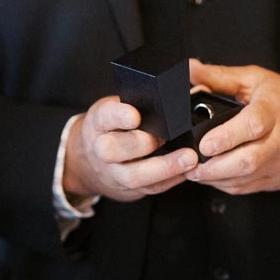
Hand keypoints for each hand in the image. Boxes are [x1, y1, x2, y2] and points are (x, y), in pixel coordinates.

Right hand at [63, 97, 197, 203]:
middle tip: (166, 137)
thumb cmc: (113, 128)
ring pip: (134, 175)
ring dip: (164, 167)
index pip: (105, 117)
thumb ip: (137, 104)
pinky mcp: (129, 188)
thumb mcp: (116, 110)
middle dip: (141, 143)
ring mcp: (114, 172)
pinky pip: (151, 188)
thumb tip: (175, 91)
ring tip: (189, 158)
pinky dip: (172, 179)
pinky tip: (188, 171)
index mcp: (98, 123)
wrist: (90, 162)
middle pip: (113, 150)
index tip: (135, 115)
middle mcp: (101, 149)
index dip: (119, 116)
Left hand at [185, 60, 279, 194]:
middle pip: (247, 161)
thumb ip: (220, 77)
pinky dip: (226, 184)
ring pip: (245, 179)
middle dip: (213, 167)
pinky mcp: (278, 179)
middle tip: (190, 164)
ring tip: (195, 171)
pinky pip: (247, 188)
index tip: (204, 144)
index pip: (252, 126)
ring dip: (215, 178)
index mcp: (274, 110)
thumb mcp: (255, 79)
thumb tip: (189, 69)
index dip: (227, 137)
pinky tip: (213, 176)